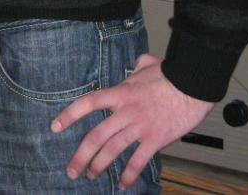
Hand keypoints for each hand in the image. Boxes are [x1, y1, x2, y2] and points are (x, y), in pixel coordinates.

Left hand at [50, 53, 212, 189]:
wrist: (192, 85)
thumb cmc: (171, 74)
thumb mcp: (148, 64)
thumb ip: (137, 66)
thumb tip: (136, 64)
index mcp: (120, 93)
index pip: (88, 103)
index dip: (69, 115)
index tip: (55, 127)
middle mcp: (125, 111)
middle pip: (96, 136)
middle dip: (81, 156)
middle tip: (72, 169)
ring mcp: (140, 127)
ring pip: (112, 150)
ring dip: (99, 166)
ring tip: (91, 176)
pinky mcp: (155, 139)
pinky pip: (138, 161)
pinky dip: (129, 175)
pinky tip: (124, 184)